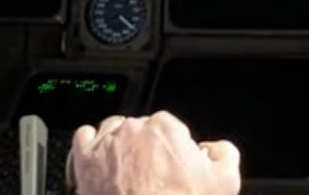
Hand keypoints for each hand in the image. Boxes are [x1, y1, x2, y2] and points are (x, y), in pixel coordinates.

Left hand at [70, 111, 240, 194]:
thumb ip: (225, 153)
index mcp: (165, 128)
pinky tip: (101, 158)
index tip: (175, 165)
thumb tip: (215, 149)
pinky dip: (92, 144)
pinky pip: (84, 137)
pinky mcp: (84, 161)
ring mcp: (106, 144)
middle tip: (154, 174)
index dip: (175, 148)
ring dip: (120, 143)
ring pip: (113, 130)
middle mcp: (133, 130)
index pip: (172, 127)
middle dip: (148, 147)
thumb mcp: (225, 182)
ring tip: (127, 167)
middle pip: (142, 128)